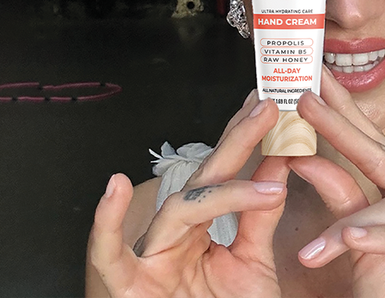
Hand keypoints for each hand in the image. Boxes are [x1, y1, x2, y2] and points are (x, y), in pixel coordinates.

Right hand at [89, 94, 288, 297]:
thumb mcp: (252, 264)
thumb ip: (259, 217)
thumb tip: (278, 167)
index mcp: (205, 227)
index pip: (226, 174)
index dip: (246, 138)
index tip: (267, 104)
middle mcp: (177, 233)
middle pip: (208, 178)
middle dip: (237, 140)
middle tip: (265, 106)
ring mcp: (152, 256)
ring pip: (181, 210)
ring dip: (222, 190)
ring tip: (256, 173)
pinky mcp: (126, 287)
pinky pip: (108, 256)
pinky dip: (106, 224)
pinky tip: (113, 187)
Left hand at [290, 69, 384, 297]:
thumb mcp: (358, 239)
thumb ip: (340, 197)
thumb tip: (303, 159)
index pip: (374, 142)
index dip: (344, 111)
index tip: (316, 84)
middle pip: (384, 158)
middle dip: (340, 128)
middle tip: (306, 102)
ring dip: (353, 225)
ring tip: (315, 246)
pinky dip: (383, 240)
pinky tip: (352, 241)